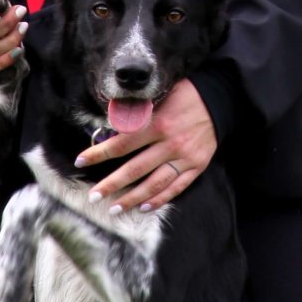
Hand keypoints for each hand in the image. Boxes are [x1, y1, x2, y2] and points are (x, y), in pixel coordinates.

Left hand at [73, 78, 216, 212]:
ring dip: (133, 198)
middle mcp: (170, 143)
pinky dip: (160, 199)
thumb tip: (111, 126)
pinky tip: (144, 206)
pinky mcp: (197, 165)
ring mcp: (185, 157)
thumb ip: (138, 112)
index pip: (121, 143)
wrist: (220, 97)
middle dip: (112, 184)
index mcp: (157, 123)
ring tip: (115, 208)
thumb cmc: (186, 93)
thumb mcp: (160, 95)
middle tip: (94, 197)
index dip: (99, 153)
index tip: (81, 161)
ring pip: (155, 184)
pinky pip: (176, 187)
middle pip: (135, 169)